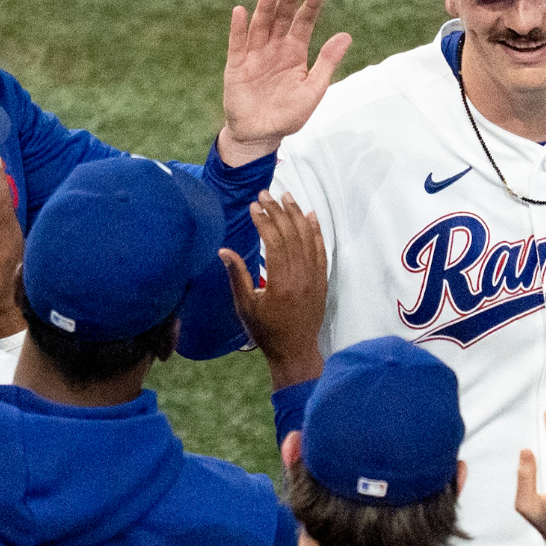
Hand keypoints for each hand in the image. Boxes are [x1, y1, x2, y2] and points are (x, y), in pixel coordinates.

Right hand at [217, 0, 351, 166]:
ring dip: (265, 9)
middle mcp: (275, 50)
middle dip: (288, 2)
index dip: (310, 7)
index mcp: (295, 54)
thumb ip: (327, 62)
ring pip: (260, 27)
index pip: (304, 24)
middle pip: (282, 20)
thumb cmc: (289, 114)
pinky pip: (237, 44)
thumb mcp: (313, 89)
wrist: (261, 135)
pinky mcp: (237, 66)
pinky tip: (240, 11)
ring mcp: (255, 56)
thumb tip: (346, 36)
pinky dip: (238, 28)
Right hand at [220, 191, 326, 388]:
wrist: (295, 351)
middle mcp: (301, 277)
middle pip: (291, 235)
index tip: (254, 206)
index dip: (264, 220)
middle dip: (277, 211)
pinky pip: (321, 250)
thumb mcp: (245, 306)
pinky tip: (310, 215)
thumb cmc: (266, 331)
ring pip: (308, 238)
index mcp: (281, 283)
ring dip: (296, 214)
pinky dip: (316, 231)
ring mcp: (315, 278)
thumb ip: (237, 276)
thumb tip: (223, 250)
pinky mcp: (322, 280)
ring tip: (286, 196)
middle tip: (265, 194)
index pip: (274, 241)